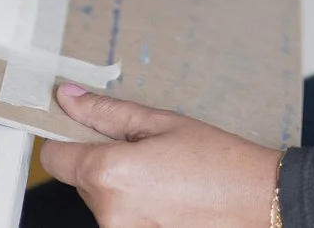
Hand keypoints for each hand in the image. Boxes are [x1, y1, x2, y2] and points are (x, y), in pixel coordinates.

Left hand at [41, 85, 283, 227]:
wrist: (259, 201)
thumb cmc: (218, 161)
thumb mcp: (160, 122)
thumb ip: (106, 112)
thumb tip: (68, 98)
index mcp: (108, 174)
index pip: (54, 158)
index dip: (64, 140)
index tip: (79, 131)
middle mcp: (108, 213)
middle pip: (81, 179)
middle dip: (103, 162)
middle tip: (145, 150)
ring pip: (103, 201)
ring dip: (121, 186)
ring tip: (164, 174)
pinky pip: (122, 219)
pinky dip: (136, 206)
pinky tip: (168, 195)